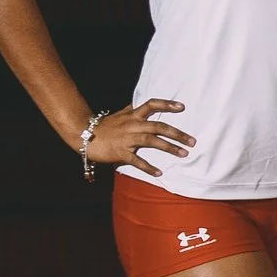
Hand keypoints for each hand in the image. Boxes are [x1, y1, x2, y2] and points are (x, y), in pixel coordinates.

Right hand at [76, 93, 193, 176]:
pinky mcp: (121, 152)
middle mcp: (132, 125)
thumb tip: (146, 104)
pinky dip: (148, 167)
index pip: (152, 105)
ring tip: (184, 154)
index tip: (182, 107)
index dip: (167, 105)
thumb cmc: (105, 126)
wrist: (84, 135)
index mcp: (133, 115)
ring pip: (151, 141)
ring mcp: (127, 139)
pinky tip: (159, 172)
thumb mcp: (120, 114)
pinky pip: (137, 160)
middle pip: (158, 126)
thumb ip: (134, 110)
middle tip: (192, 141)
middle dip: (177, 134)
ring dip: (169, 147)